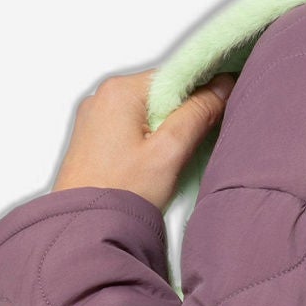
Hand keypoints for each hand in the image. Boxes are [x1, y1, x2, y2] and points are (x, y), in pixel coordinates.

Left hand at [51, 69, 237, 209]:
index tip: (220, 112)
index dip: (203, 92)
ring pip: (147, 113)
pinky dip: (149, 142)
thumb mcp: (169, 152)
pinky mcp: (93, 140)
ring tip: (171, 162)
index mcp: (120, 91)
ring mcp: (95, 118)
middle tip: (194, 146)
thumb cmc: (120, 194)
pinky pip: (131, 128)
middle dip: (184, 116)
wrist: (83, 229)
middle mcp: (102, 97)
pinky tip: (154, 166)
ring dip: (167, 132)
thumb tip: (222, 85)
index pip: (175, 76)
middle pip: (161, 94)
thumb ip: (198, 113)